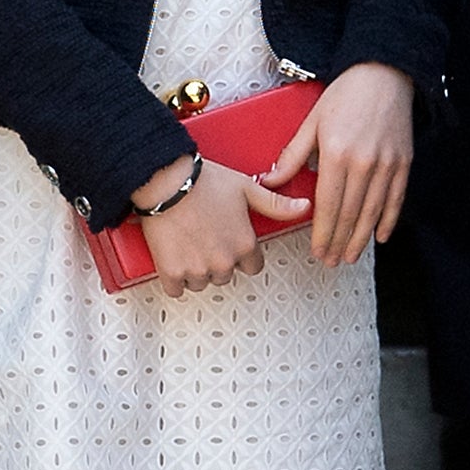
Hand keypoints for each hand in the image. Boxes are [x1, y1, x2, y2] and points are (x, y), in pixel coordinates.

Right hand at [133, 154, 311, 298]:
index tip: (228, 240)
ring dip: (195, 269)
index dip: (241, 252)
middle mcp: (224, 262)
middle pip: (225, 275)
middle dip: (216, 260)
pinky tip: (173, 256)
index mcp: (244, 245)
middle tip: (204, 236)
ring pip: (201, 282)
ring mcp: (198, 269)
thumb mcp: (246, 188)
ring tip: (187, 243)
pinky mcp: (173, 272)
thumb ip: (277, 204)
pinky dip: (174, 277)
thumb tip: (304, 207)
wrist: (166, 180)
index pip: (253, 266)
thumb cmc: (203, 181)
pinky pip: (176, 289)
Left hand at [265, 62, 413, 265]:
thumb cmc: (345, 95)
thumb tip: (269, 180)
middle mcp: (364, 163)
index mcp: (337, 154)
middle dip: (340, 242)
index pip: (328, 205)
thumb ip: (292, 155)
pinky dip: (388, 220)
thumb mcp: (312, 121)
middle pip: (351, 213)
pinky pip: (396, 199)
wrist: (384, 74)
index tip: (318, 251)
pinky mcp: (403, 163)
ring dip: (361, 238)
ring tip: (350, 256)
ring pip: (373, 212)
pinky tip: (379, 236)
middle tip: (331, 262)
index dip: (323, 232)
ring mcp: (387, 164)